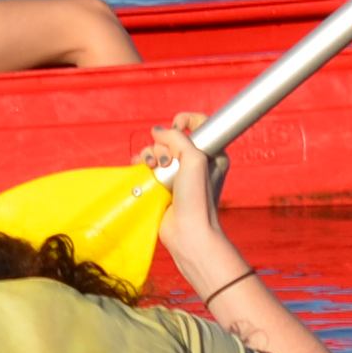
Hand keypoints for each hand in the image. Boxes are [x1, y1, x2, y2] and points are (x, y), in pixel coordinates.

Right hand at [148, 113, 235, 291]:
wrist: (188, 232)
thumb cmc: (198, 198)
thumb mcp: (194, 159)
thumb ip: (177, 138)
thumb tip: (158, 132)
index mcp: (211, 153)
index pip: (200, 124)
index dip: (186, 120)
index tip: (177, 126)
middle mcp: (195, 162)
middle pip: (172, 137)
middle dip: (163, 144)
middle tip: (165, 162)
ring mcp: (178, 174)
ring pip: (157, 151)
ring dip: (150, 154)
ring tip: (150, 167)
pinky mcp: (163, 185)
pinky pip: (149, 166)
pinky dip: (142, 164)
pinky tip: (140, 168)